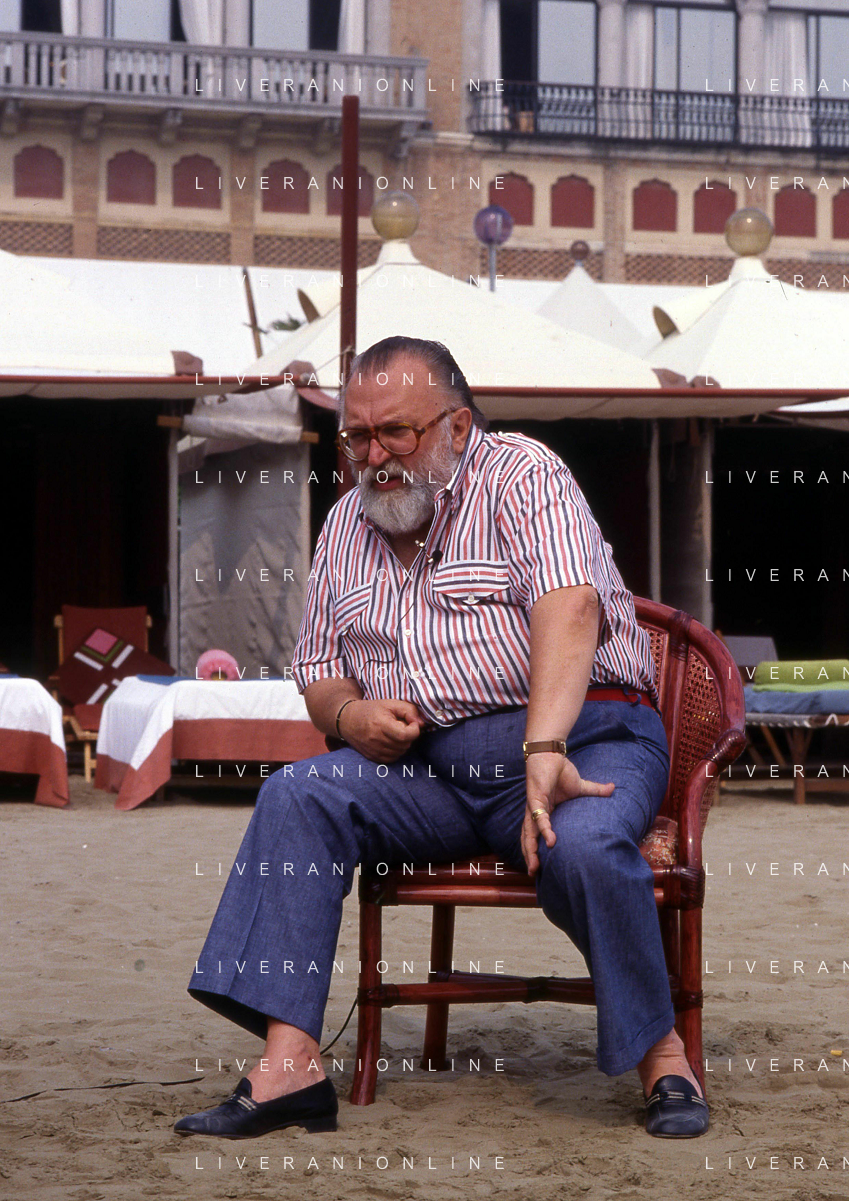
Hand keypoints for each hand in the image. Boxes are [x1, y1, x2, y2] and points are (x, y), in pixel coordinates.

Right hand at [337, 698, 425, 761]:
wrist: (348, 720)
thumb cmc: (371, 710)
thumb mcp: (390, 704)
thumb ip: (409, 710)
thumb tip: (421, 723)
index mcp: (381, 724)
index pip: (405, 735)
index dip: (414, 730)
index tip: (413, 723)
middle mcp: (376, 740)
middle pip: (404, 744)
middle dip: (408, 736)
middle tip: (402, 726)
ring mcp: (373, 750)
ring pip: (400, 752)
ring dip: (403, 744)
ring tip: (395, 733)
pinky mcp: (372, 757)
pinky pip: (392, 758)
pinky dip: (396, 751)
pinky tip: (391, 741)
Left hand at [521, 752, 614, 876]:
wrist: (550, 754)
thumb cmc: (560, 770)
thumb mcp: (579, 786)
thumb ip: (595, 791)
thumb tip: (613, 788)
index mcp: (543, 812)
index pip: (535, 835)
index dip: (535, 849)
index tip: (538, 866)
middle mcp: (535, 812)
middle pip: (528, 838)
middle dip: (530, 855)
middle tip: (533, 873)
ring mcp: (534, 806)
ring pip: (529, 832)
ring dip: (531, 849)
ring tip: (535, 866)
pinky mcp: (535, 799)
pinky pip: (539, 818)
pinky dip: (544, 829)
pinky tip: (550, 841)